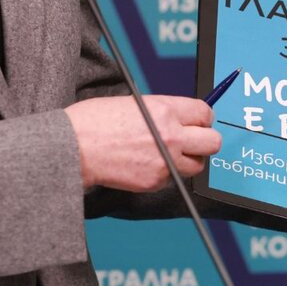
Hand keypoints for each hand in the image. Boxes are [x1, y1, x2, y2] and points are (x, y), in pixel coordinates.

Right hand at [64, 95, 221, 191]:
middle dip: (205, 141)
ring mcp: (165, 161)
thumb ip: (162, 111)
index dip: (202, 118)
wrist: (73, 148)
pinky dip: (166, 174)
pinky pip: (174, 179)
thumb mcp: (134, 104)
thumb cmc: (94, 122)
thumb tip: (181, 117)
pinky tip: (147, 164)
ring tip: (169, 154)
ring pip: (198, 165)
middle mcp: (170, 135)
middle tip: (193, 141)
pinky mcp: (155, 181)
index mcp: (165, 110)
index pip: (205, 113)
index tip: (197, 122)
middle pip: (213, 142)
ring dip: (188, 160)